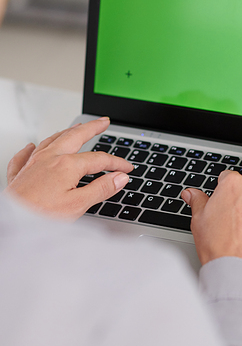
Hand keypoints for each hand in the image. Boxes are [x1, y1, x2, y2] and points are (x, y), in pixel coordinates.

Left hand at [5, 117, 132, 220]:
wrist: (11, 223)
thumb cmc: (40, 216)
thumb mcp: (78, 205)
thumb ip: (101, 188)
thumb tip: (120, 177)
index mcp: (67, 165)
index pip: (99, 159)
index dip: (116, 163)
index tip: (127, 168)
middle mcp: (49, 158)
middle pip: (75, 136)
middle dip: (91, 128)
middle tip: (103, 122)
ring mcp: (32, 163)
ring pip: (52, 140)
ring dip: (67, 132)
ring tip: (76, 127)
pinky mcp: (19, 174)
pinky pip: (25, 154)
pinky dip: (31, 148)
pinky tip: (32, 146)